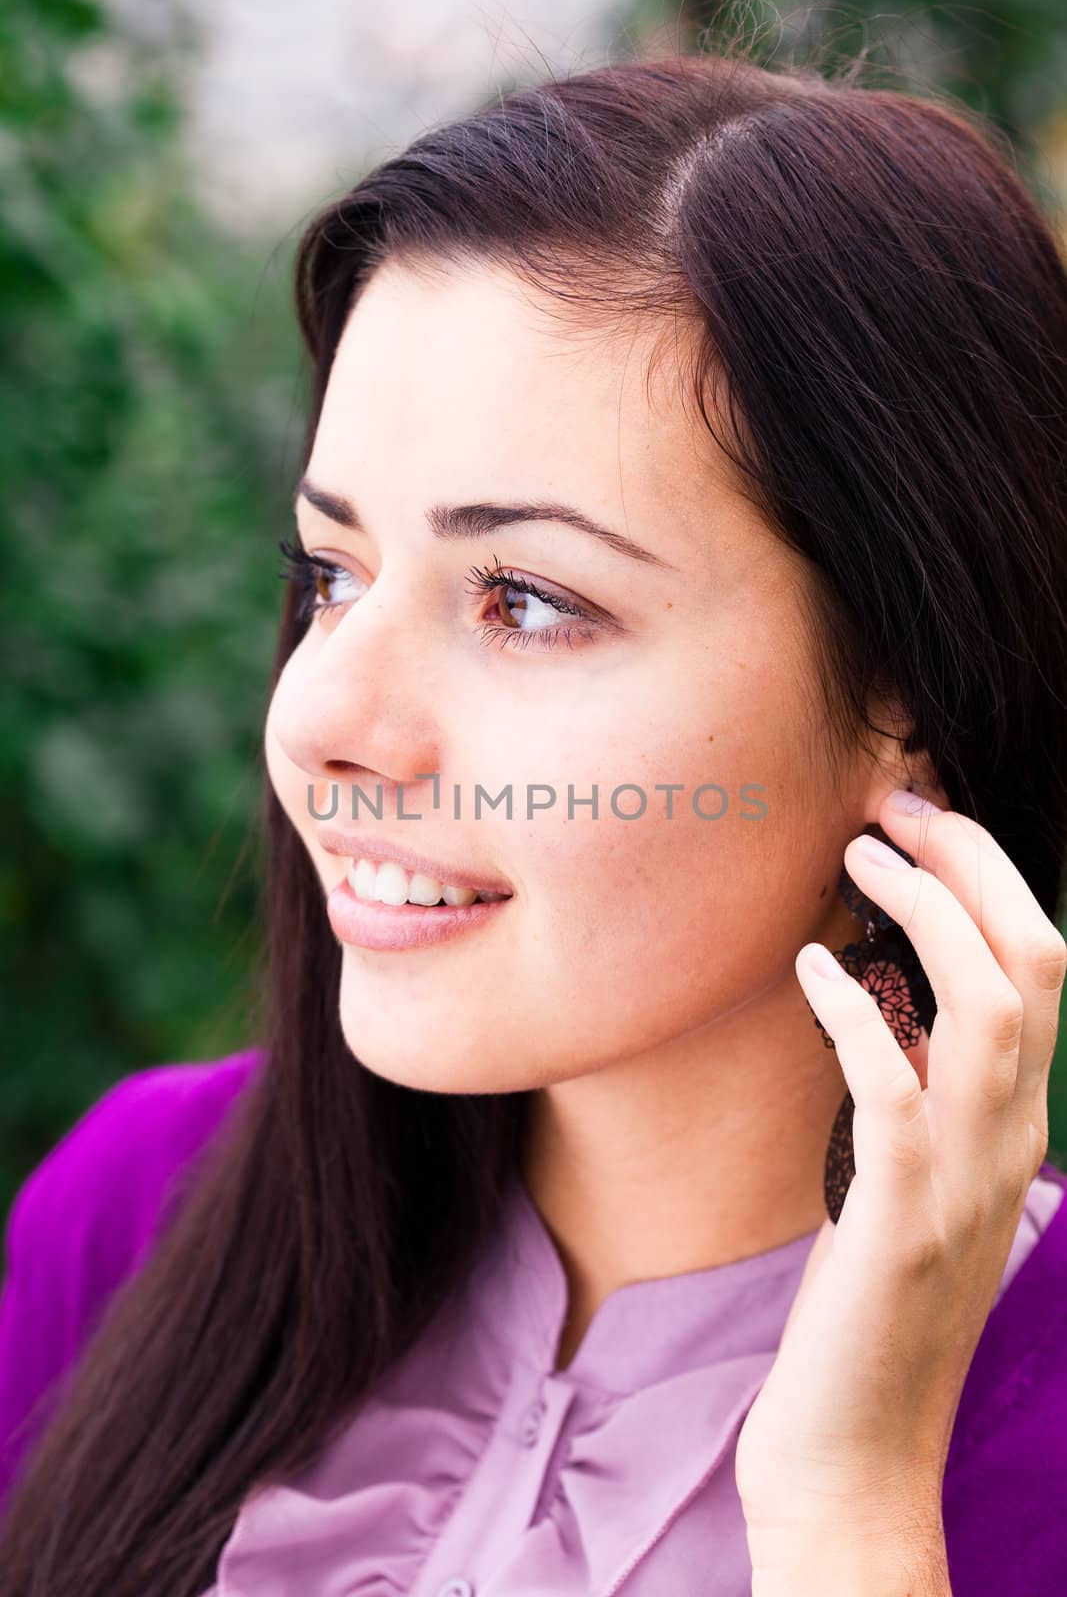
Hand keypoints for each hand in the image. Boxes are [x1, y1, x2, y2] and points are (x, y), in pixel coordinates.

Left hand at [735, 788, 1066, 1565]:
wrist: (858, 1454)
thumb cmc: (868, 1308)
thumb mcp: (909, 1181)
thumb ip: (916, 1096)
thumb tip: (876, 993)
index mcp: (1013, 1125)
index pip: (1042, 966)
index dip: (989, 876)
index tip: (919, 818)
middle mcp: (1009, 1142)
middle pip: (1035, 961)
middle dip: (973, 864)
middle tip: (895, 804)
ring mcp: (962, 1183)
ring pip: (991, 1009)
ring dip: (928, 911)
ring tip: (857, 851)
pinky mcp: (896, 1225)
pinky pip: (895, 1094)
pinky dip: (859, 1016)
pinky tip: (812, 966)